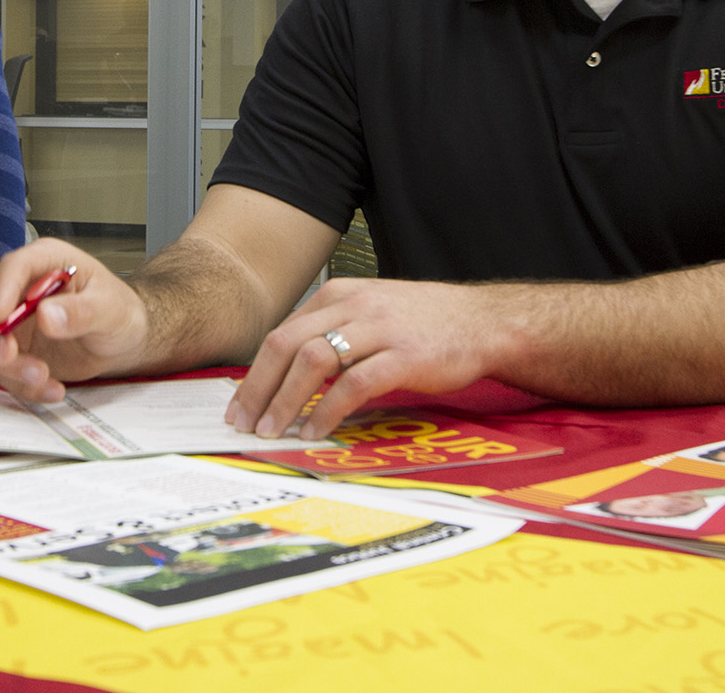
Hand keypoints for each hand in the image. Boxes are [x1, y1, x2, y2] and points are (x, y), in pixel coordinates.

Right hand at [0, 238, 148, 400]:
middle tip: (9, 356)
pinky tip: (52, 388)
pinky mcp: (12, 348)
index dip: (0, 291)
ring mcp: (11, 318)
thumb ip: (81, 311)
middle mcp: (20, 286)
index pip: (11, 267)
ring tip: (43, 377)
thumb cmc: (118, 313)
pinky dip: (19, 384)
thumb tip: (47, 315)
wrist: (121, 342)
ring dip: (5, 364)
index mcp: (45, 261)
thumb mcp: (110, 310)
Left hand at [226, 278, 498, 440]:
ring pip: (313, 360)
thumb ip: (333, 332)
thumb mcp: (370, 312)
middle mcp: (354, 306)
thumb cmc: (424, 322)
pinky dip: (328, 410)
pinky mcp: (405, 356)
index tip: (241, 404)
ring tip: (272, 430)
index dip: (255, 372)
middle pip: (286, 344)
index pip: (281, 332)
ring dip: (285, 400)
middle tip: (243, 422)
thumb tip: (288, 372)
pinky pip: (354, 384)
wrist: (483, 321)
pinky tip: (315, 429)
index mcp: (339, 295)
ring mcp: (379, 329)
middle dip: (258, 388)